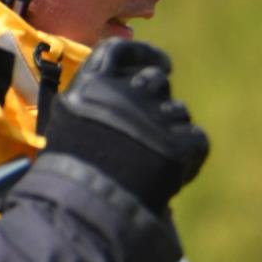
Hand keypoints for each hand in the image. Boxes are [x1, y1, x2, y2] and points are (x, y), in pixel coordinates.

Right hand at [40, 38, 208, 212]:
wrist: (88, 210)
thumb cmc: (69, 177)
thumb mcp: (66, 128)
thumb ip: (95, 104)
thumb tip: (128, 86)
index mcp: (93, 85)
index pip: (120, 51)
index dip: (143, 53)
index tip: (161, 61)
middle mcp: (127, 92)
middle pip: (155, 80)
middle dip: (155, 98)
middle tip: (146, 128)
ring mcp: (156, 116)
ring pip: (177, 110)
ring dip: (169, 128)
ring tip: (148, 160)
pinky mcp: (182, 142)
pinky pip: (195, 137)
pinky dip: (187, 153)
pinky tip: (170, 171)